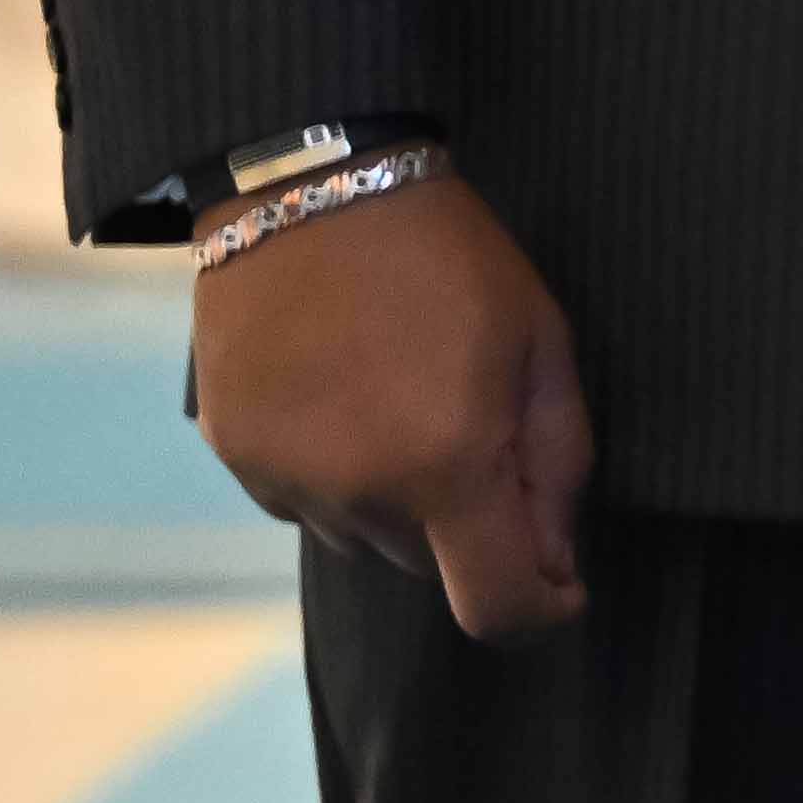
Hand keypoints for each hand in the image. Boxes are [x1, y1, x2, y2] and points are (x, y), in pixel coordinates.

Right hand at [191, 172, 591, 638]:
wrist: (314, 191)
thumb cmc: (449, 258)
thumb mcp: (541, 343)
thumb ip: (558, 461)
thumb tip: (560, 559)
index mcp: (445, 468)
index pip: (496, 607)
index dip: (542, 611)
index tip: (565, 585)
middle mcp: (356, 495)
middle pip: (432, 565)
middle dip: (472, 521)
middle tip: (485, 422)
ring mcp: (286, 481)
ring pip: (367, 535)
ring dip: (402, 497)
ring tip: (410, 392)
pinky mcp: (236, 456)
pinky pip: (307, 501)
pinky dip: (339, 472)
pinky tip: (351, 392)